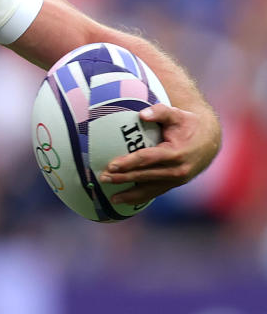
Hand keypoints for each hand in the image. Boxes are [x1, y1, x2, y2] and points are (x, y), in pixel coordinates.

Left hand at [98, 103, 222, 204]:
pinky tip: (124, 201)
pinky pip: (155, 192)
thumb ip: (160, 112)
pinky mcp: (175, 184)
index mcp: (176, 153)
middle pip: (145, 175)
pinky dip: (140, 198)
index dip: (128, 163)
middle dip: (123, 178)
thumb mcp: (176, 114)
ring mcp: (177, 179)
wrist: (210, 141)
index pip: (147, 159)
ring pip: (150, 188)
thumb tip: (142, 114)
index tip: (111, 166)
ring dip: (130, 193)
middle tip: (103, 178)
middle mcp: (177, 169)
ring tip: (111, 197)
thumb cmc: (188, 124)